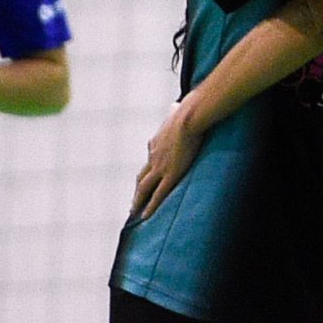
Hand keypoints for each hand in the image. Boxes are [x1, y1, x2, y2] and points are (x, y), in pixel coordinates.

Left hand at [131, 102, 203, 219]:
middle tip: (133, 203)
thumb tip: (174, 105)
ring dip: (138, 201)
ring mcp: (161, 167)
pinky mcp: (170, 175)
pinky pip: (158, 194)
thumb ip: (174, 111)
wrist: (188, 118)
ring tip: (135, 213)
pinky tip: (145, 216)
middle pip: (141, 177)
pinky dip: (150, 206)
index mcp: (156, 143)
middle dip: (137, 191)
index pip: (150, 159)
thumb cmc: (186, 112)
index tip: (146, 178)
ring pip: (144, 188)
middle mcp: (154, 157)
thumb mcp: (176, 111)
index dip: (148, 171)